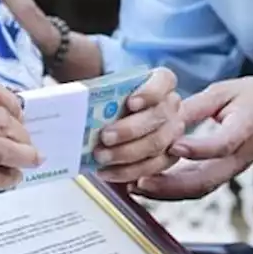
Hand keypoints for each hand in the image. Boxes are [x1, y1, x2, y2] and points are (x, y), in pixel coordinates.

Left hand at [92, 68, 185, 184]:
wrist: (119, 118)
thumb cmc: (113, 100)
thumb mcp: (107, 91)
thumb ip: (101, 94)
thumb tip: (78, 103)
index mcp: (162, 81)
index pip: (164, 81)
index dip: (149, 93)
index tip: (130, 103)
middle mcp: (172, 105)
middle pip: (158, 117)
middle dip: (130, 130)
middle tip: (105, 137)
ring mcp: (173, 131)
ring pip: (157, 144)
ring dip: (126, 154)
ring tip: (101, 157)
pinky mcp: (169, 156)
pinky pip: (153, 167)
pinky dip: (129, 171)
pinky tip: (108, 172)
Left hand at [130, 77, 252, 200]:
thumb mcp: (227, 91)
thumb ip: (198, 104)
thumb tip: (167, 113)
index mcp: (243, 130)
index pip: (222, 145)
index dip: (198, 148)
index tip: (173, 146)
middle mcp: (237, 157)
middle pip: (205, 180)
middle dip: (169, 185)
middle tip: (139, 181)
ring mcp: (231, 169)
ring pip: (199, 190)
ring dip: (166, 192)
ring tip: (136, 187)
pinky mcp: (224, 173)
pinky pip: (198, 187)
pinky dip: (172, 190)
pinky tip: (149, 185)